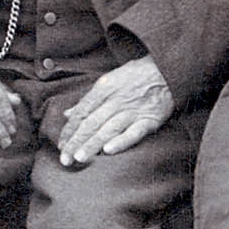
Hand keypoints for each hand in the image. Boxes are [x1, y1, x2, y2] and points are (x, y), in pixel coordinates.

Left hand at [57, 56, 173, 165]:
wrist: (168, 69)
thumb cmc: (135, 76)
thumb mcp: (109, 81)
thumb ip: (88, 100)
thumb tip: (68, 114)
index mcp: (103, 89)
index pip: (81, 113)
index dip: (69, 131)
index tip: (61, 146)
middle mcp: (116, 100)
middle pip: (91, 123)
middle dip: (76, 142)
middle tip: (65, 159)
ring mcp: (133, 110)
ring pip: (108, 129)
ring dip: (92, 144)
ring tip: (80, 158)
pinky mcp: (150, 119)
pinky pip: (134, 132)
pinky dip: (121, 141)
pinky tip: (109, 150)